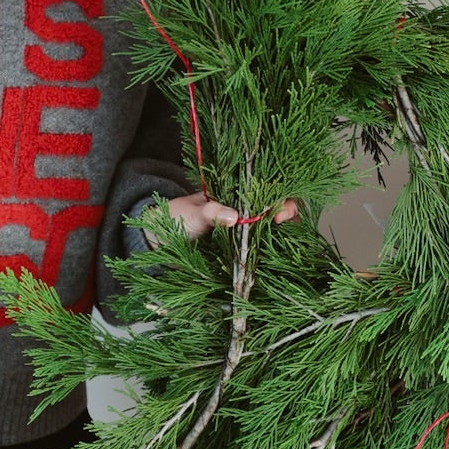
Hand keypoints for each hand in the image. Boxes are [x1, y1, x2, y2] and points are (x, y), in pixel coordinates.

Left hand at [165, 193, 298, 241]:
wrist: (161, 238)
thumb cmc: (177, 217)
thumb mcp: (194, 212)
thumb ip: (212, 211)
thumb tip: (235, 216)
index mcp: (237, 194)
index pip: (268, 189)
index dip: (281, 197)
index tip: (279, 212)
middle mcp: (246, 211)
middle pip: (277, 208)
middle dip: (288, 214)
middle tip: (282, 223)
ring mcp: (244, 231)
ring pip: (272, 231)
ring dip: (283, 235)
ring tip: (283, 243)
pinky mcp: (239, 250)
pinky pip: (259, 250)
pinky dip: (269, 253)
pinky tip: (273, 259)